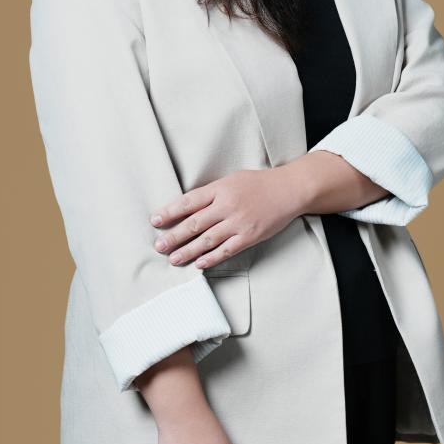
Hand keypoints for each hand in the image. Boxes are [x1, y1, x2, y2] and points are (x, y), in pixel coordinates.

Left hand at [149, 166, 306, 268]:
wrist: (289, 189)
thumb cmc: (259, 183)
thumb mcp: (232, 180)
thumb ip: (212, 193)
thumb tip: (188, 207)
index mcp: (220, 188)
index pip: (189, 201)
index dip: (170, 212)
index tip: (155, 220)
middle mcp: (227, 206)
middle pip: (194, 223)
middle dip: (174, 236)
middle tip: (158, 245)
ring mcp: (239, 222)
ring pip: (207, 240)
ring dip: (188, 251)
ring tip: (173, 259)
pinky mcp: (249, 236)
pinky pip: (226, 250)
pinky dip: (211, 258)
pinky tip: (199, 264)